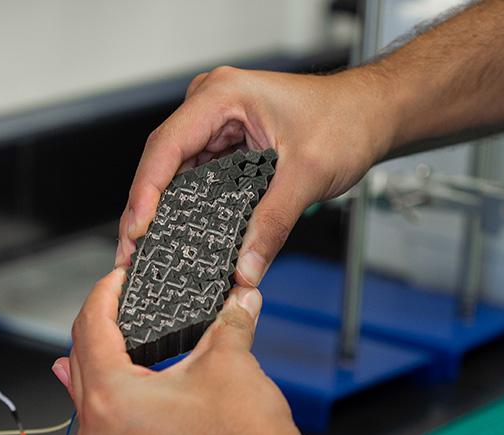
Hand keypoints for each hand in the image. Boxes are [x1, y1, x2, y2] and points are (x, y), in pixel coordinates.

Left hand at [51, 270, 322, 434]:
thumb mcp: (232, 364)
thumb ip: (227, 323)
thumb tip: (237, 302)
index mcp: (111, 402)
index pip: (90, 330)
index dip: (103, 294)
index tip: (118, 279)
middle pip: (80, 366)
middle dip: (97, 329)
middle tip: (118, 305)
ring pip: (88, 405)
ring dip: (97, 369)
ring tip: (110, 343)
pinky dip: (112, 407)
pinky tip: (127, 395)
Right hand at [115, 66, 392, 284]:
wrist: (371, 114)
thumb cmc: (345, 120)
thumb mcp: (308, 174)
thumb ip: (273, 224)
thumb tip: (246, 269)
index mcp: (222, 96)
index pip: (167, 146)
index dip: (145, 192)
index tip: (137, 230)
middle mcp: (211, 107)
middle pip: (161, 164)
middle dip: (145, 211)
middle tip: (132, 254)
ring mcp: (215, 127)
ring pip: (174, 175)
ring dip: (162, 214)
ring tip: (147, 252)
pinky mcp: (225, 148)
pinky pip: (195, 181)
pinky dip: (186, 210)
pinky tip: (178, 237)